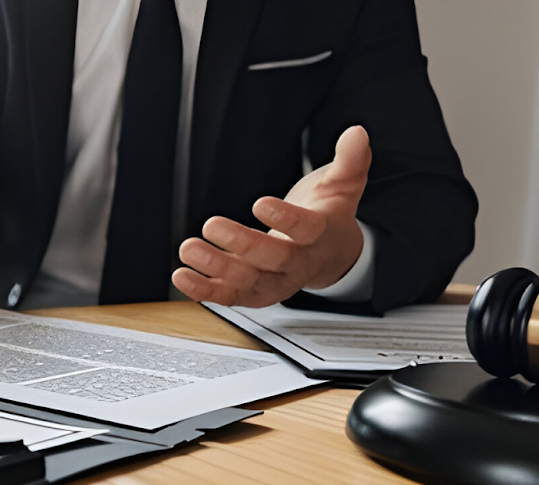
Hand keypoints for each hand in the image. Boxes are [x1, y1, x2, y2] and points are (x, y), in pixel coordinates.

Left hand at [174, 126, 372, 306]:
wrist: (331, 257)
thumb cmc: (328, 217)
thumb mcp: (343, 186)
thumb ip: (350, 161)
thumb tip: (356, 133)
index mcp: (320, 235)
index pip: (306, 229)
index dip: (285, 219)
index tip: (260, 204)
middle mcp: (298, 263)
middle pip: (272, 258)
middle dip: (241, 244)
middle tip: (211, 225)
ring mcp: (275, 280)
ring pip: (248, 282)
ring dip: (216, 269)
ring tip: (189, 250)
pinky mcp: (254, 292)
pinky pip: (230, 297)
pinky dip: (204, 290)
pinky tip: (182, 276)